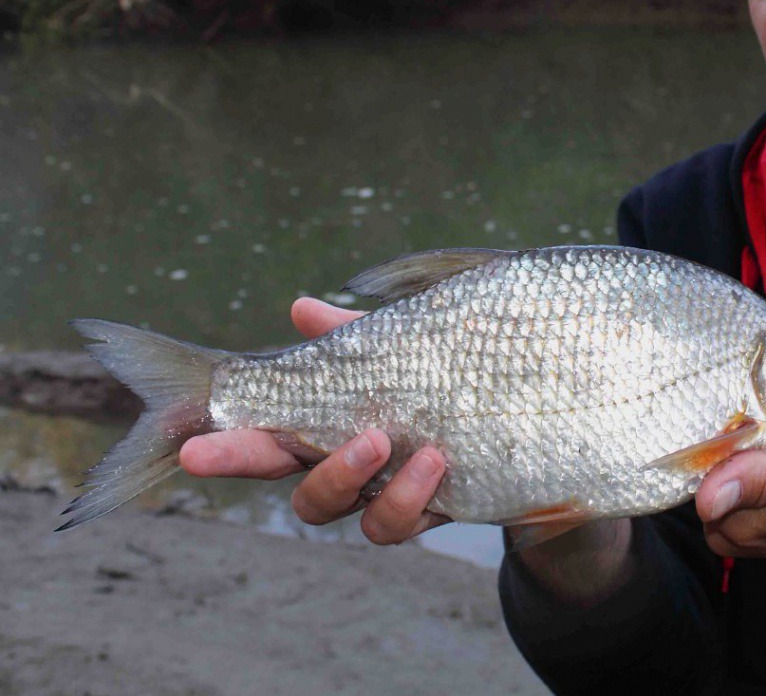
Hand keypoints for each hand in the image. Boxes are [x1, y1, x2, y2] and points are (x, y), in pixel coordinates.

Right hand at [179, 296, 450, 544]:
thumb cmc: (440, 377)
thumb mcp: (398, 348)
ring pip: (329, 508)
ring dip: (344, 475)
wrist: (512, 414)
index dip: (224, 446)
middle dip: (239, 464)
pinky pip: (398, 522)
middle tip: (207, 453)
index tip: (189, 446)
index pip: (262, 436)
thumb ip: (351, 336)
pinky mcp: (425, 510)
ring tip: (381, 440)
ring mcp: (379, 494)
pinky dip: (409, 493)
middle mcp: (343, 467)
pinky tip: (433, 459)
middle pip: (270, 471)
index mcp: (326, 426)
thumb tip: (301, 308)